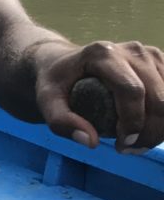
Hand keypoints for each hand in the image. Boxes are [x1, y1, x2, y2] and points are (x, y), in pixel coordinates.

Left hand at [37, 41, 163, 153]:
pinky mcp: (161, 63)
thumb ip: (61, 121)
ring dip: (161, 129)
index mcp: (103, 53)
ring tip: (136, 143)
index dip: (133, 122)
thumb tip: (90, 142)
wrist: (65, 62)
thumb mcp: (46, 100)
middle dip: (149, 133)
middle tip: (128, 149)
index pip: (132, 91)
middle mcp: (132, 50)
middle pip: (159, 99)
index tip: (121, 144)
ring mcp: (151, 55)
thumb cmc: (57, 82)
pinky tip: (149, 131)